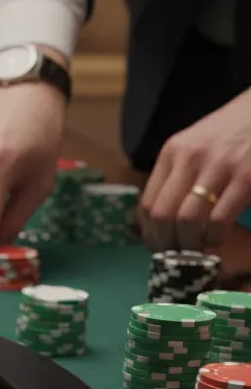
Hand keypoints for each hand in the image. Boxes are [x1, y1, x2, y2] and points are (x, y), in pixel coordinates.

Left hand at [139, 91, 250, 250]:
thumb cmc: (234, 131)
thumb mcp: (197, 143)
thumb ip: (178, 173)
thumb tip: (160, 218)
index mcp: (173, 151)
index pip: (148, 202)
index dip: (149, 232)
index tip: (157, 246)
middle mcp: (190, 158)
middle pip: (162, 215)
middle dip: (165, 244)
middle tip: (176, 256)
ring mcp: (219, 167)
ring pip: (186, 220)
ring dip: (189, 244)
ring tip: (197, 251)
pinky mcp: (247, 177)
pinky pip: (218, 219)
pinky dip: (214, 237)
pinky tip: (217, 238)